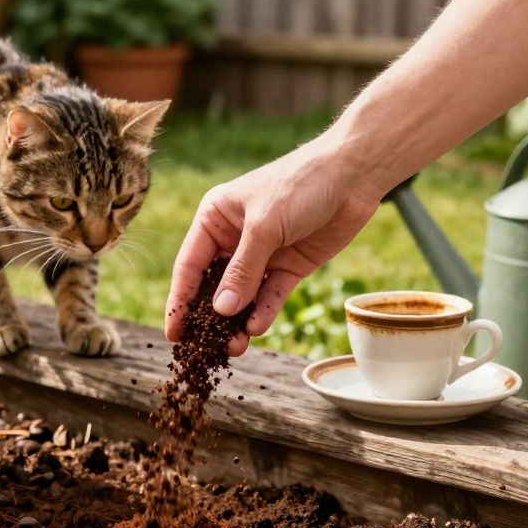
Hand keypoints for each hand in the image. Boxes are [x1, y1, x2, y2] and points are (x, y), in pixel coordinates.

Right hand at [165, 140, 383, 355]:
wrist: (353, 176)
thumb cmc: (299, 185)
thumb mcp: (264, 226)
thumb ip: (242, 270)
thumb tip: (221, 310)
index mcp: (214, 219)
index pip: (189, 266)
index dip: (179, 301)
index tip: (174, 333)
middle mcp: (233, 239)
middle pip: (213, 287)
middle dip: (209, 319)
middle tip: (203, 351)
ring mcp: (262, 255)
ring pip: (242, 296)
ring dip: (237, 322)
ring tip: (234, 348)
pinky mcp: (288, 266)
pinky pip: (270, 295)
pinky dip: (264, 312)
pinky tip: (257, 327)